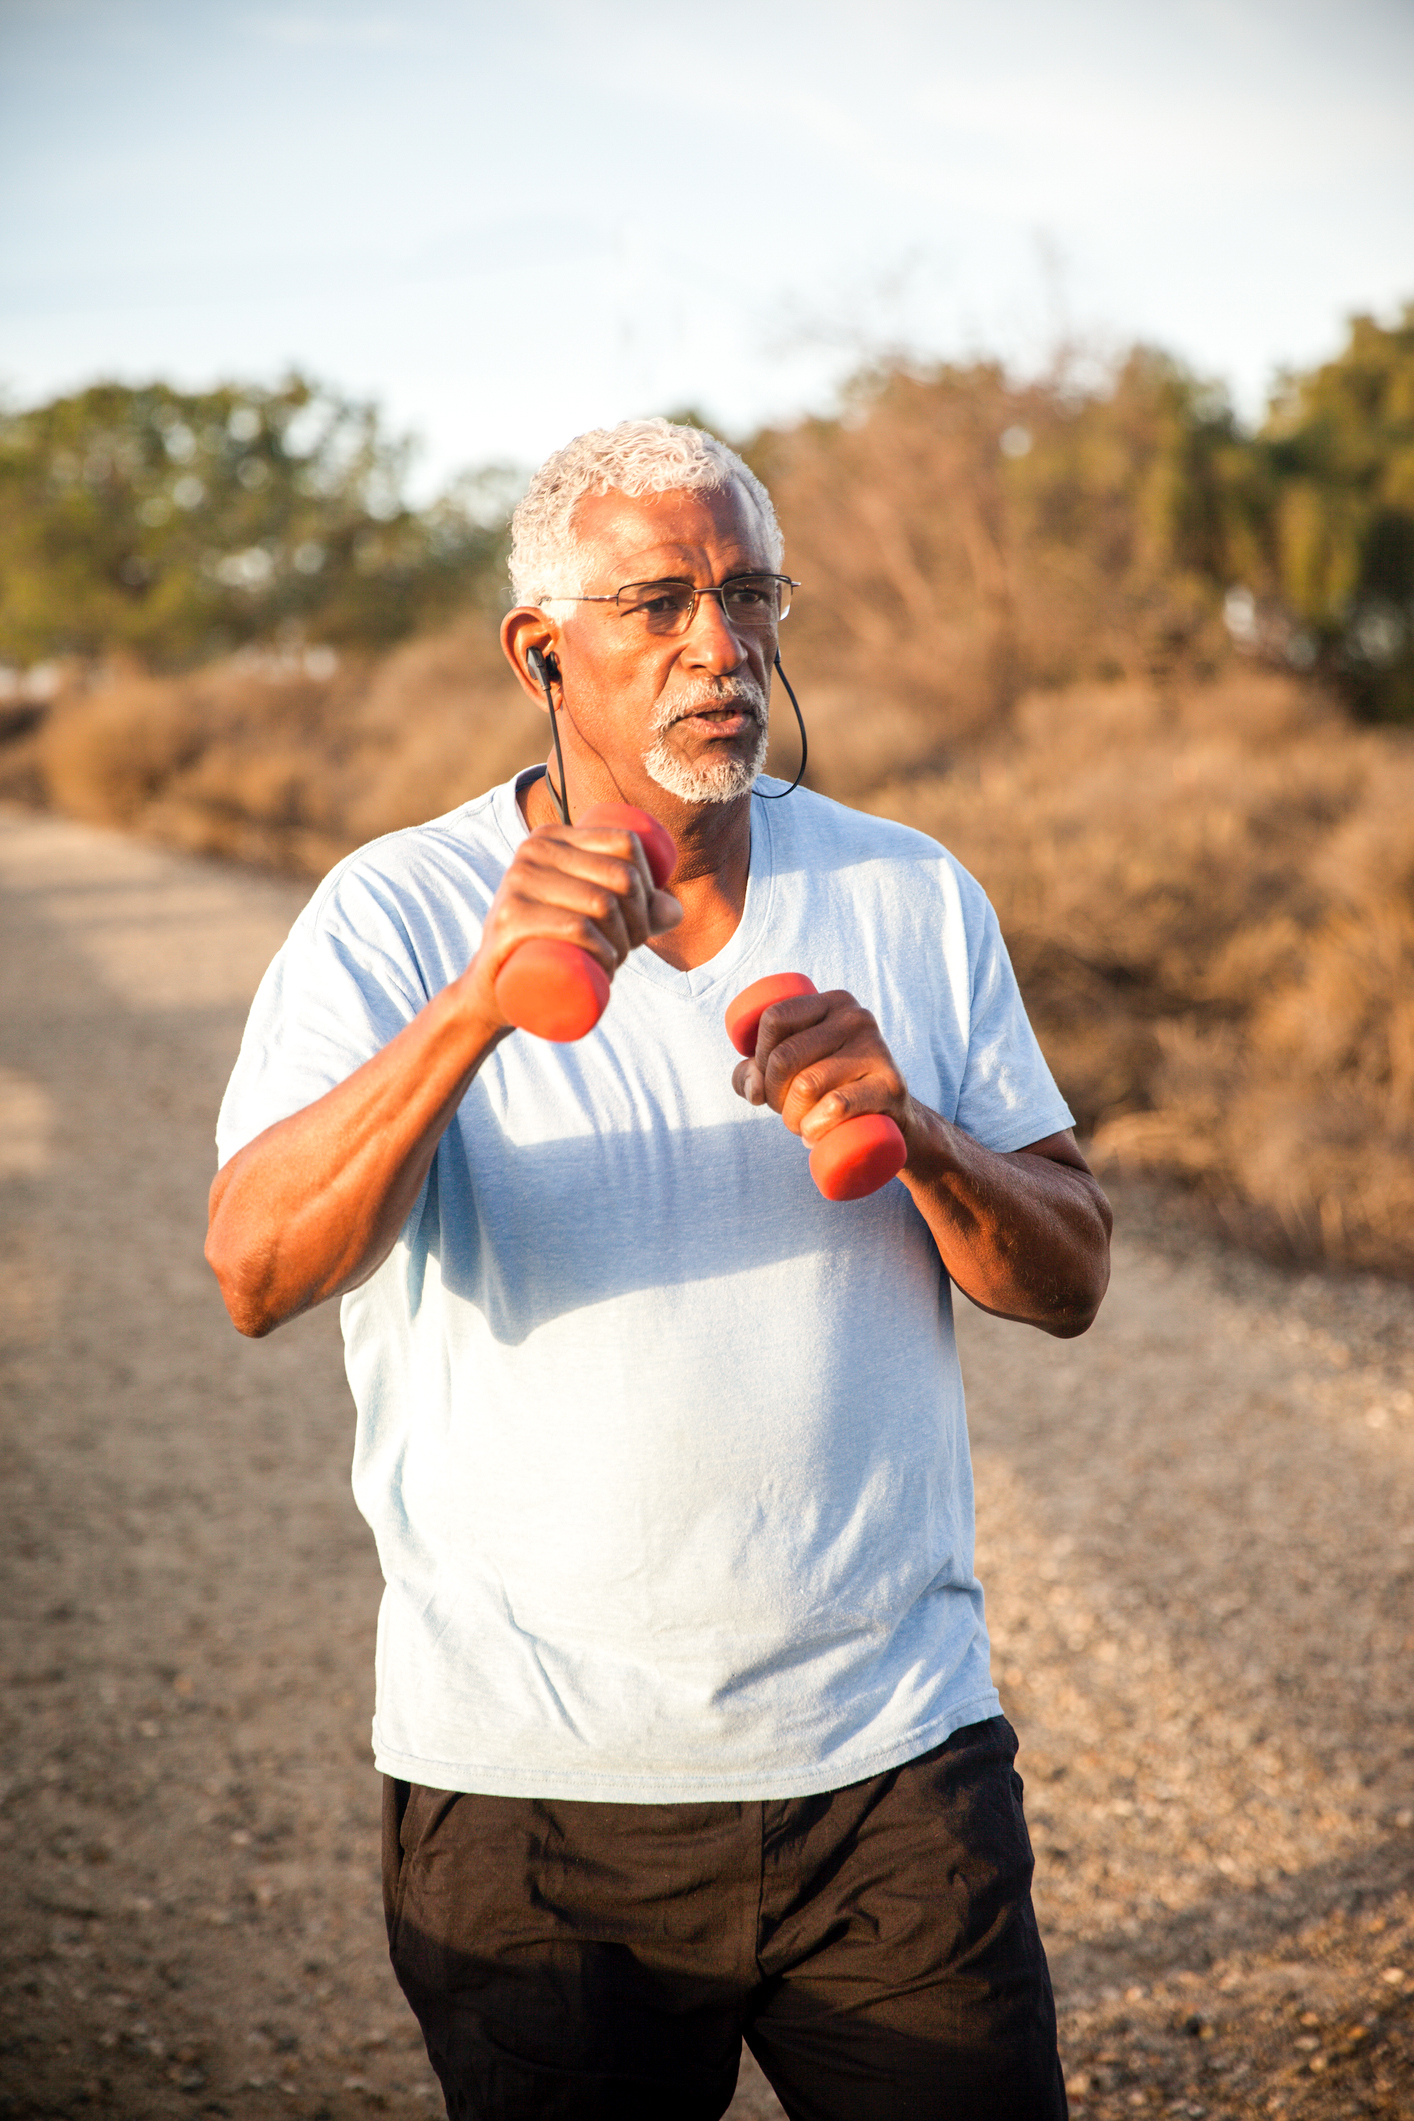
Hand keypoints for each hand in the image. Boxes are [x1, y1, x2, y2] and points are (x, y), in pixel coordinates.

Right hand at [461, 822, 682, 1028]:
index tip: (641, 922)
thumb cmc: (552, 946)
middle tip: (629, 951)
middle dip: (642, 921)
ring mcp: (517, 882)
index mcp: (552, 836)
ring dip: (625, 943)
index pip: (626, 844)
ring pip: (602, 903)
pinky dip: (603, 950)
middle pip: (620, 876)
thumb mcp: (591, 920)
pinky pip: (576, 926)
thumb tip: (674, 911)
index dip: (649, 886)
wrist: (493, 988)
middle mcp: (532, 849)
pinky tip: (607, 967)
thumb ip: (636, 911)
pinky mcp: (509, 919)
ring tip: (616, 963)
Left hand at [731, 988, 912, 1152]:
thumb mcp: (793, 1070)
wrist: (894, 1121)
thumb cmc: (832, 1090)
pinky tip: (814, 1136)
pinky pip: (836, 1105)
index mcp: (831, 1002)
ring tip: (802, 1125)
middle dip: (772, 1094)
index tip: (767, 1079)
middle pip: (784, 1057)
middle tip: (785, 1111)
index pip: (774, 1018)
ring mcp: (876, 1050)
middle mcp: (856, 1018)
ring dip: (792, 1118)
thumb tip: (752, 1088)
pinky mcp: (890, 1085)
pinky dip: (815, 1128)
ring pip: (805, 1085)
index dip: (758, 1056)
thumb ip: (754, 1071)